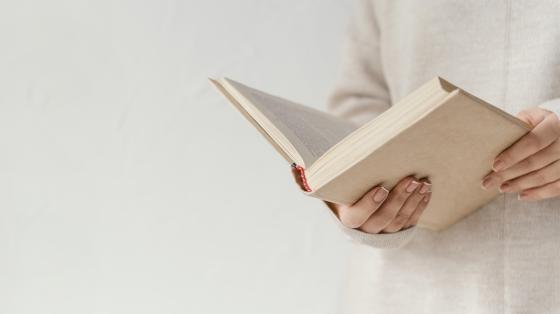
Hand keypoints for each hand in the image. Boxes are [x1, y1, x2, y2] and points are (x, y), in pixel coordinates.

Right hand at [292, 168, 431, 233]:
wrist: (355, 193)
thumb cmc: (338, 184)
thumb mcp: (323, 182)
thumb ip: (307, 177)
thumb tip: (295, 168)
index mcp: (345, 218)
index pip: (357, 217)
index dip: (370, 205)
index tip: (381, 187)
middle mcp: (365, 230)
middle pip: (384, 220)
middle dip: (398, 199)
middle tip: (411, 179)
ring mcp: (383, 231)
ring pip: (400, 221)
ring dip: (413, 202)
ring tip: (422, 181)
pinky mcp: (398, 228)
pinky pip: (412, 219)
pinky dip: (420, 205)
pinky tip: (427, 190)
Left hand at [481, 107, 559, 200]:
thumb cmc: (537, 123)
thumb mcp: (528, 118)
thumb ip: (514, 128)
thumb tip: (488, 142)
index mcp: (554, 124)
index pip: (534, 141)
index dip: (514, 155)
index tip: (495, 166)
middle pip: (536, 161)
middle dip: (509, 174)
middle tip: (488, 182)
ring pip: (545, 176)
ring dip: (520, 184)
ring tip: (501, 188)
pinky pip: (557, 187)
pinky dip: (538, 194)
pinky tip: (521, 196)